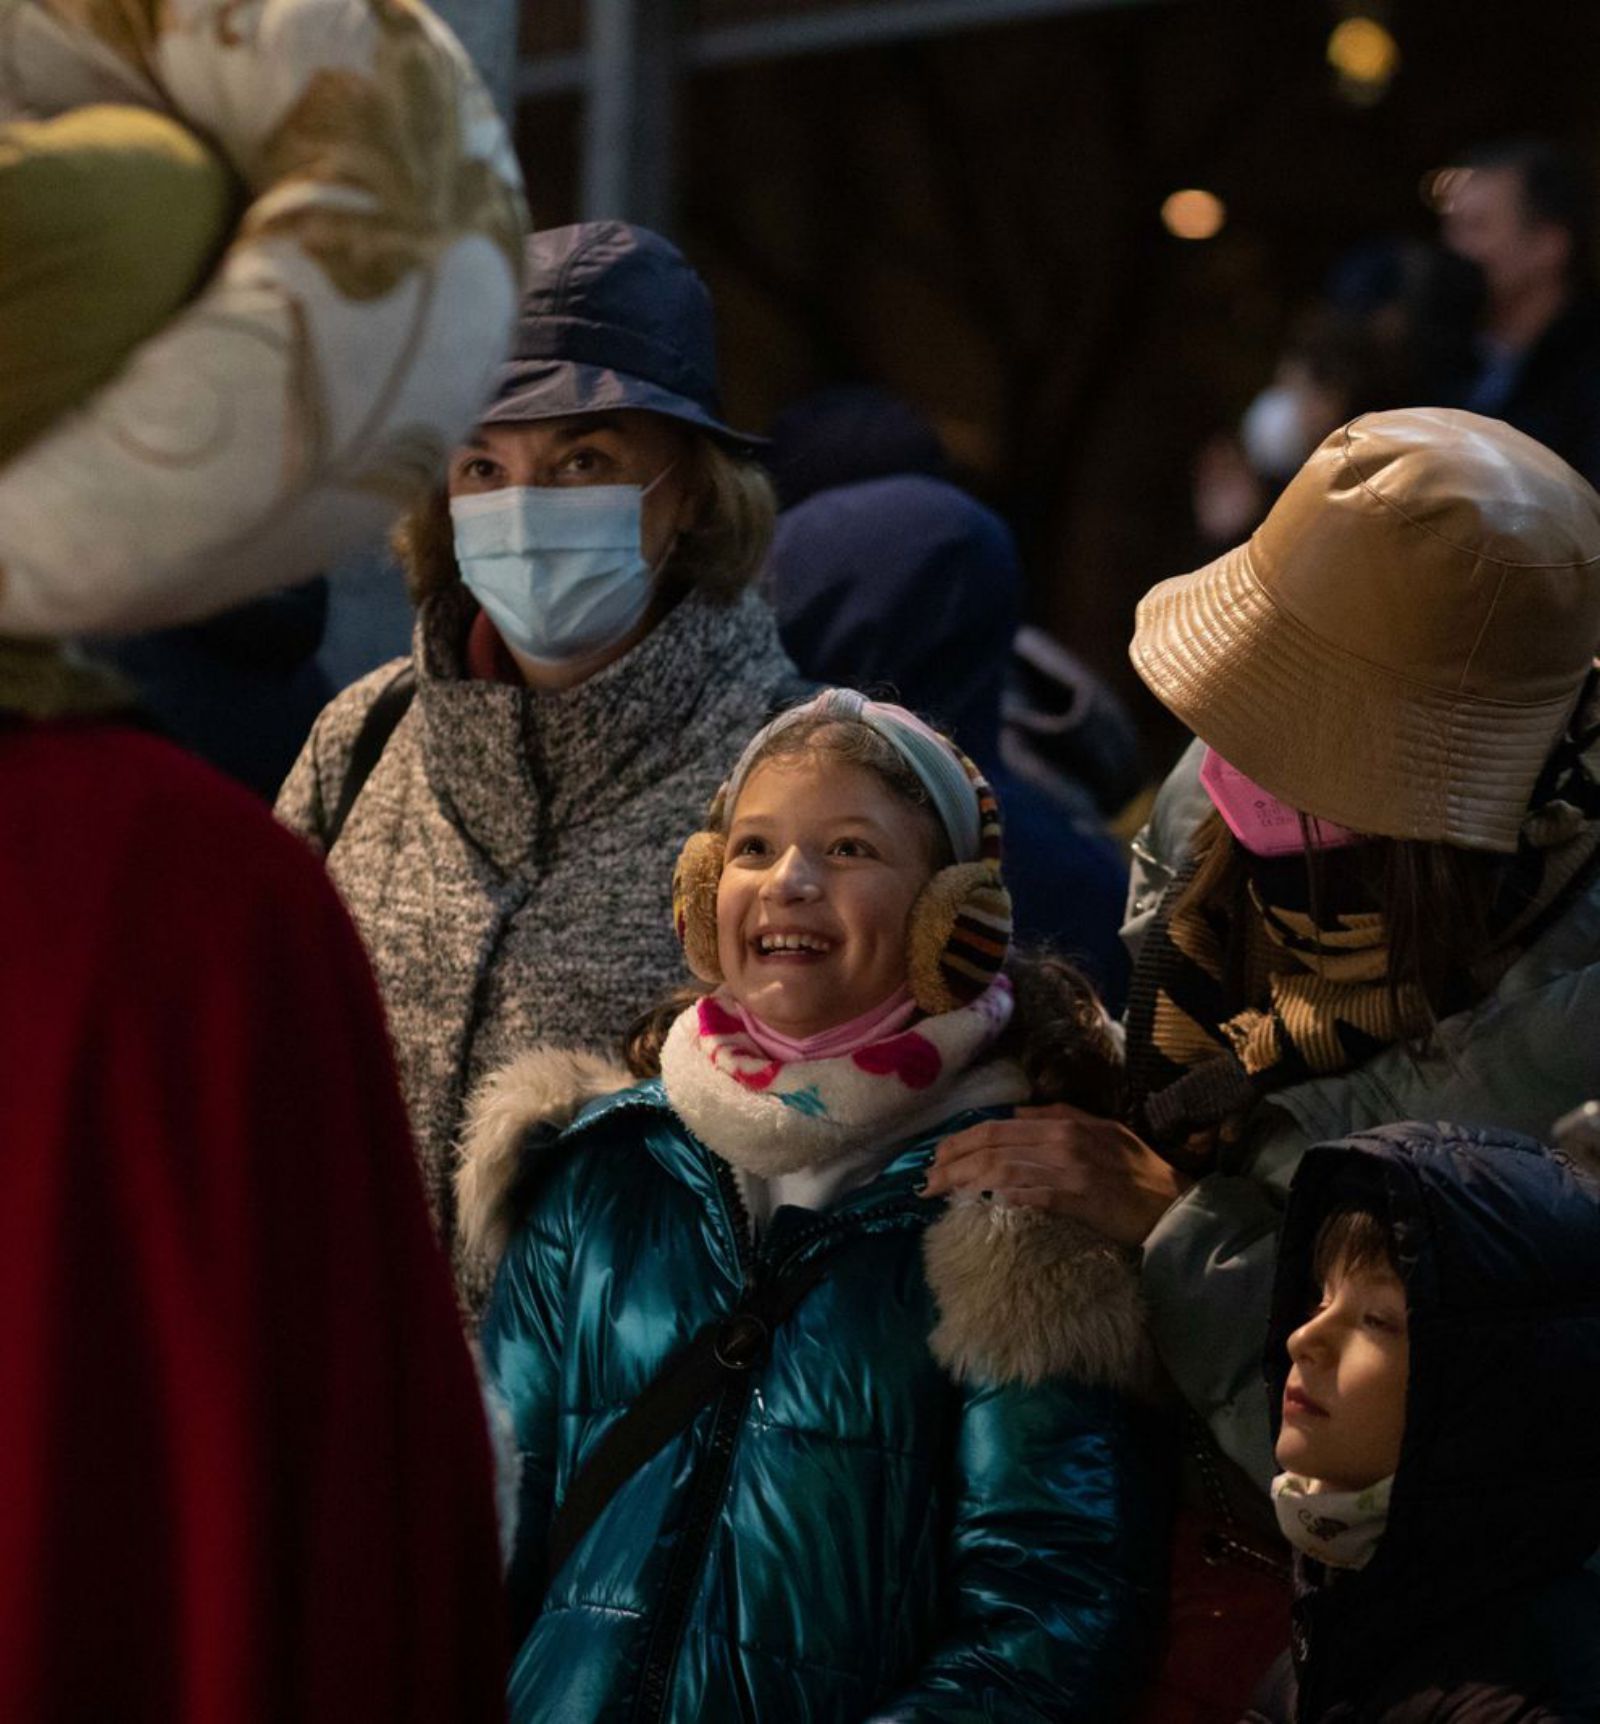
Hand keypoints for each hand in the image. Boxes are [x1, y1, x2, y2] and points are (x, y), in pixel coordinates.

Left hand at [921, 1104, 1193, 1247]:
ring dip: (965, 1180)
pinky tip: (981, 1202)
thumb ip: (1060, 1115)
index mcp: (1065, 1123)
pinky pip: (1030, 1195)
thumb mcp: (1102, 1130)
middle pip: (993, 1146)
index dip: (963, 1140)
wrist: (1173, 1205)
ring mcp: (1069, 1170)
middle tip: (927, 1177)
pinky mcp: (1077, 1199)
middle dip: (953, 1160)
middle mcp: (1063, 1141)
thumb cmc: (1137, 1170)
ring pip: (1003, 1169)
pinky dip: (1003, 1196)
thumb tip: (1017, 1111)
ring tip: (940, 1192)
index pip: (1000, 1126)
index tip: (938, 1155)